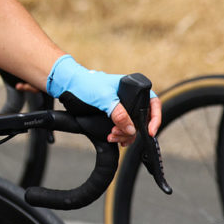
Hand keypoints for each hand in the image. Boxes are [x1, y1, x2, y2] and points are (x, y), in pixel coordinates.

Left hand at [46, 56, 160, 145]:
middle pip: (142, 119)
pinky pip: (122, 128)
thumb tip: (131, 129)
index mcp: (132, 88)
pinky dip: (120, 135)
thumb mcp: (104, 98)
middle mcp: (129, 98)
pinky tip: (113, 138)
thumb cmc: (86, 85)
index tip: (150, 131)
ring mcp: (121, 108)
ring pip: (131, 126)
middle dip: (132, 130)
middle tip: (118, 134)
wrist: (69, 86)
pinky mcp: (112, 116)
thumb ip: (119, 113)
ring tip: (112, 137)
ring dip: (124, 134)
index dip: (155, 117)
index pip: (152, 102)